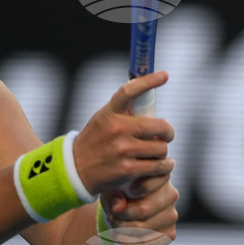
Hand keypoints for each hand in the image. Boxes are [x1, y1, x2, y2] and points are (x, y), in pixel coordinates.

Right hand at [73, 72, 174, 195]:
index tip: (164, 75)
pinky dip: (164, 166)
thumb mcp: (103, 119)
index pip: (129, 91)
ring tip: (157, 154)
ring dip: (163, 152)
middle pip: (160, 126)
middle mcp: (117, 129)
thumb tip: (148, 100)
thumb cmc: (94, 141)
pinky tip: (163, 165)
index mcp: (110, 113)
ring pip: (161, 148)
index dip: (149, 81)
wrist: (75, 170)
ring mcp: (123, 150)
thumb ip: (123, 112)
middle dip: (168, 132)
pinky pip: (157, 166)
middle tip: (166, 135)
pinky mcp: (127, 169)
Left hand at [102, 173, 178, 244]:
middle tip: (112, 214)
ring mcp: (172, 215)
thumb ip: (114, 194)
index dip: (135, 190)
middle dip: (120, 217)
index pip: (150, 183)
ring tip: (115, 223)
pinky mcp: (170, 233)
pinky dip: (130, 242)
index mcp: (158, 174)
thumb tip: (118, 207)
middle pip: (144, 210)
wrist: (126, 210)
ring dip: (122, 231)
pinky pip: (148, 243)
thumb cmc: (119, 193)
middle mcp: (171, 194)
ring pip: (143, 229)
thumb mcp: (112, 188)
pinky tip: (123, 235)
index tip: (125, 192)